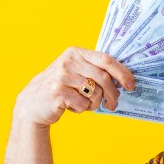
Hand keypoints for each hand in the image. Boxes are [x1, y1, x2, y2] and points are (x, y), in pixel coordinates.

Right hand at [14, 47, 134, 126]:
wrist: (32, 103)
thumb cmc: (61, 88)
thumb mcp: (75, 72)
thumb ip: (95, 70)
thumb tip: (124, 79)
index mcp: (76, 53)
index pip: (106, 59)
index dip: (122, 72)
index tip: (131, 85)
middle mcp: (68, 61)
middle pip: (104, 78)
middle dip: (113, 94)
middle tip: (113, 105)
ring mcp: (62, 76)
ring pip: (95, 93)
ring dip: (95, 104)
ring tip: (86, 105)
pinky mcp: (57, 92)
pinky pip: (83, 104)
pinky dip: (82, 109)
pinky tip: (72, 107)